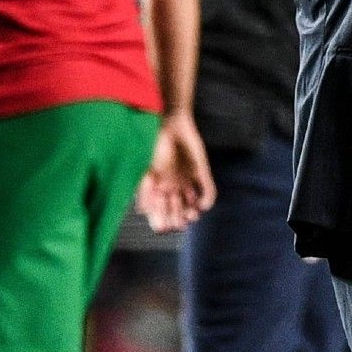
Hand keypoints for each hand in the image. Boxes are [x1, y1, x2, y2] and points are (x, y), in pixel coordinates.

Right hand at [137, 113, 215, 232]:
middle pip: (176, 214)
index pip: (159, 214)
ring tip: (191, 213)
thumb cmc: (155, 146)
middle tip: (180, 222)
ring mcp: (187, 181)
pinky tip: (202, 204)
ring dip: (192, 214)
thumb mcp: (148, 169)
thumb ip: (146, 190)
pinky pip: (207, 190)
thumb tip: (143, 212)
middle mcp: (171, 187)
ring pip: (192, 206)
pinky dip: (207, 200)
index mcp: (156, 189)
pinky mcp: (201, 172)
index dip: (162, 223)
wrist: (171, 124)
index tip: (164, 227)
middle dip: (178, 220)